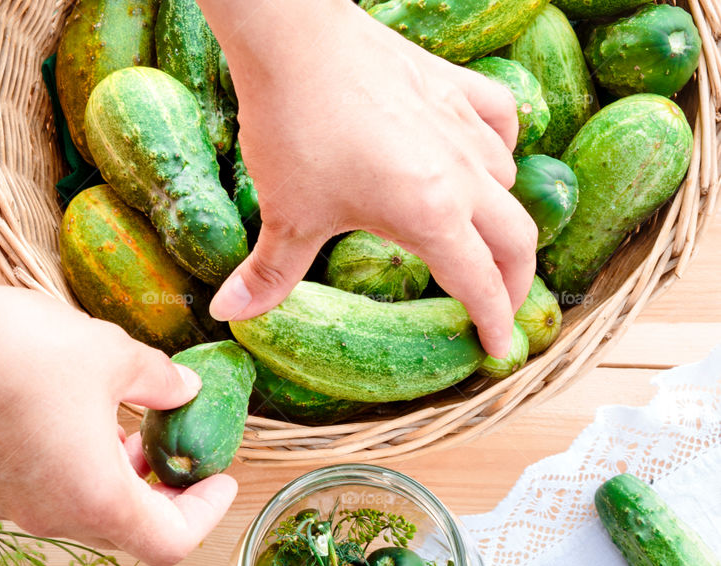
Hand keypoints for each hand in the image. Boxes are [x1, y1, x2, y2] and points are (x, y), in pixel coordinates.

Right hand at [0, 263, 235, 565]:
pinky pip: (49, 492)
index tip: (220, 481)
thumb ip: (161, 382)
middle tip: (177, 454)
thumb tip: (186, 389)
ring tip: (127, 429)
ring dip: (118, 480)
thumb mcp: (113, 355)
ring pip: (87, 511)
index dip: (206, 516)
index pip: (172, 543)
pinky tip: (77, 420)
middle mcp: (58, 518)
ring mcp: (18, 507)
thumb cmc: (19, 353)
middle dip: (162, 494)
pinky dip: (77, 470)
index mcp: (100, 502)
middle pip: (131, 530)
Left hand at [204, 0, 536, 356]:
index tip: (497, 349)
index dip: (493, 323)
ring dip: (502, 218)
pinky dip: (500, 147)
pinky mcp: (450, 85)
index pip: (480, 285)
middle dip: (515, 282)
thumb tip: (228, 315)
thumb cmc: (294, 129)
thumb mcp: (285, 216)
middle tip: (500, 304)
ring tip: (480, 240)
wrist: (293, 37)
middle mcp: (460, 175)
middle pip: (516, 240)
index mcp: (431, 217)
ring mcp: (461, 126)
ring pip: (508, 183)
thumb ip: (268, 276)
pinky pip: (499, 119)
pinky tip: (484, 160)